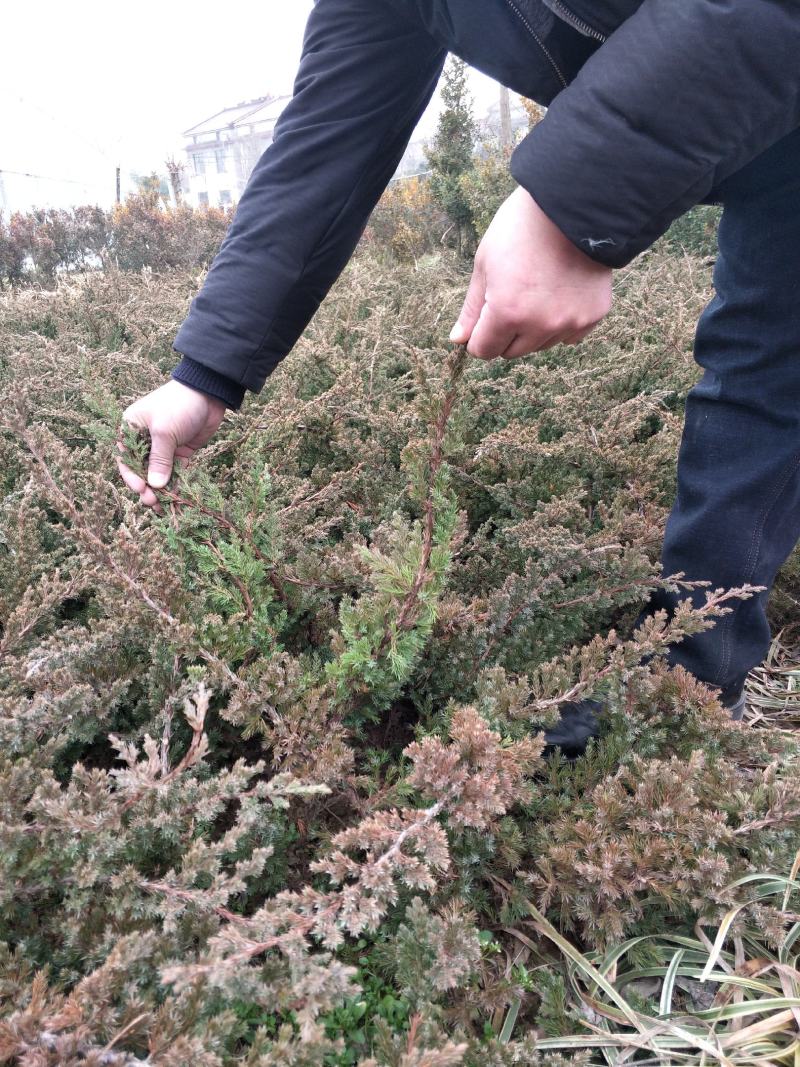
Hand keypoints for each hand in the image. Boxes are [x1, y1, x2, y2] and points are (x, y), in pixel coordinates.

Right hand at [116, 380, 226, 508]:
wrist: (208, 393)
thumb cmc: (178, 405)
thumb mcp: (164, 431)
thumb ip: (160, 459)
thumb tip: (155, 486)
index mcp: (130, 429)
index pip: (126, 458)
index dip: (132, 477)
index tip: (141, 491)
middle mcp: (144, 439)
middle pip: (141, 469)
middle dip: (147, 487)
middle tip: (153, 503)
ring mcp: (163, 447)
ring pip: (158, 474)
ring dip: (160, 490)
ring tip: (164, 508)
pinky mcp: (180, 452)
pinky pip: (175, 472)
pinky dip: (176, 485)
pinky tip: (178, 500)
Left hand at [450, 186, 612, 358]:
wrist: (574, 204)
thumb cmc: (522, 228)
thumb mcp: (486, 263)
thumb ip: (473, 308)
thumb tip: (459, 340)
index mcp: (507, 313)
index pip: (484, 350)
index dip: (479, 336)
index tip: (484, 318)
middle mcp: (540, 325)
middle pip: (512, 352)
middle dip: (505, 332)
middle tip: (512, 296)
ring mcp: (570, 322)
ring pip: (540, 345)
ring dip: (534, 329)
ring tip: (538, 290)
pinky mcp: (593, 316)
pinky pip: (569, 335)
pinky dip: (561, 322)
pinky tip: (559, 293)